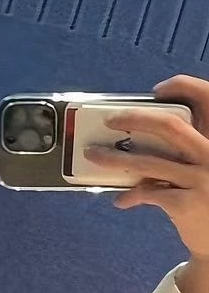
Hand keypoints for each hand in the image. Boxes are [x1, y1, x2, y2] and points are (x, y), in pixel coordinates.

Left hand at [84, 75, 208, 262]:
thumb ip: (183, 154)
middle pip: (170, 127)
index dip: (184, 88)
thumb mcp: (204, 170)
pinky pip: (149, 192)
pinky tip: (121, 199)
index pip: (207, 101)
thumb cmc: (206, 200)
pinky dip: (131, 195)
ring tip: (94, 155)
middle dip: (135, 118)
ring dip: (116, 158)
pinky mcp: (187, 203)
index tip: (157, 91)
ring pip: (149, 162)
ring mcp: (201, 179)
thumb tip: (135, 144)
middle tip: (110, 120)